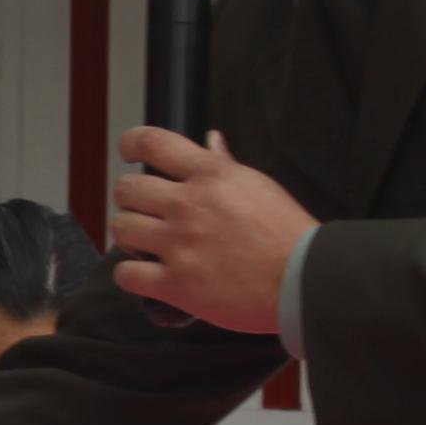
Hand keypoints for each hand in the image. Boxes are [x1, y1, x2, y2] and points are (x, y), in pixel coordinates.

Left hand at [105, 127, 310, 337]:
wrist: (303, 282)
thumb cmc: (288, 235)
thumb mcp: (258, 186)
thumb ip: (225, 165)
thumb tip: (210, 140)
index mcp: (210, 175)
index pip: (152, 142)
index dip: (131, 143)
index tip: (128, 153)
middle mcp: (189, 205)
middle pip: (127, 188)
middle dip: (130, 198)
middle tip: (143, 210)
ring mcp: (179, 245)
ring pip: (121, 227)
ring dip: (129, 235)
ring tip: (144, 243)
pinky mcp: (176, 284)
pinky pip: (126, 275)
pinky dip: (129, 275)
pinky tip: (146, 275)